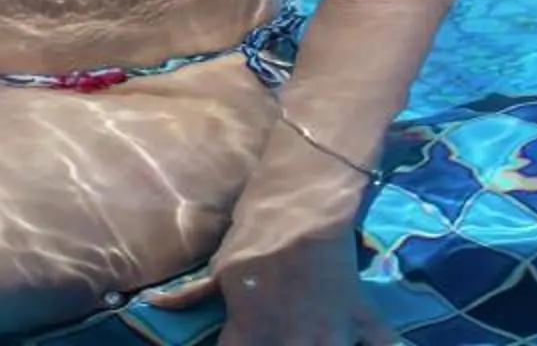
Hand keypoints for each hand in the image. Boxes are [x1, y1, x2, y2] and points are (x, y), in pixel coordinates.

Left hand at [148, 226, 396, 345]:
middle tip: (270, 340)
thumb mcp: (218, 269)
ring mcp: (332, 333)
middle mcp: (292, 341)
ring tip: (306, 339)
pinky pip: (382, 343)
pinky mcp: (360, 316)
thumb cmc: (253, 236)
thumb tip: (153, 305)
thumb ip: (190, 297)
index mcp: (251, 333)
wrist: (300, 205)